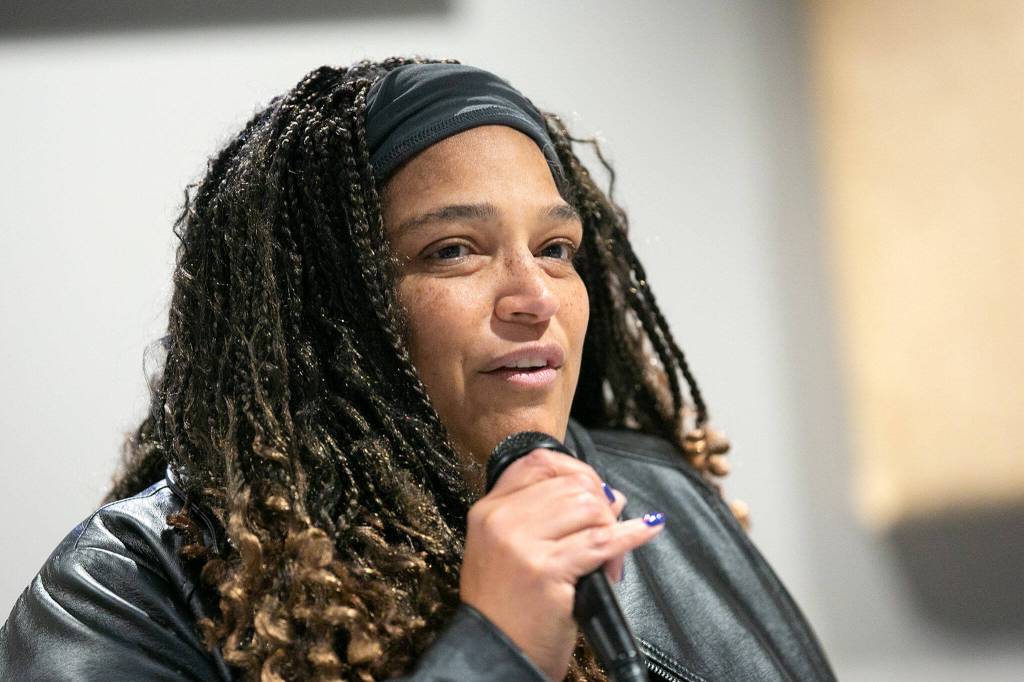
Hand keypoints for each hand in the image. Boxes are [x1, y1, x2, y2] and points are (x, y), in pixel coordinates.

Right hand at [459, 448, 664, 680]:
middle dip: (601, 508)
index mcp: (489, 510)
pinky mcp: (547, 569)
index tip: (595, 489)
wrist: (496, 654)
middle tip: (606, 538)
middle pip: (571, 485)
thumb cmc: (507, 607)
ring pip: (590, 508)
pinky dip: (631, 535)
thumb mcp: (508, 550)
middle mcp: (501, 520)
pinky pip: (602, 542)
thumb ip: (545, 516)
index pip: (539, 463)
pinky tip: (647, 529)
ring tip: (608, 560)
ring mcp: (522, 543)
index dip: (576, 470)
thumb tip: (611, 495)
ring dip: (611, 529)